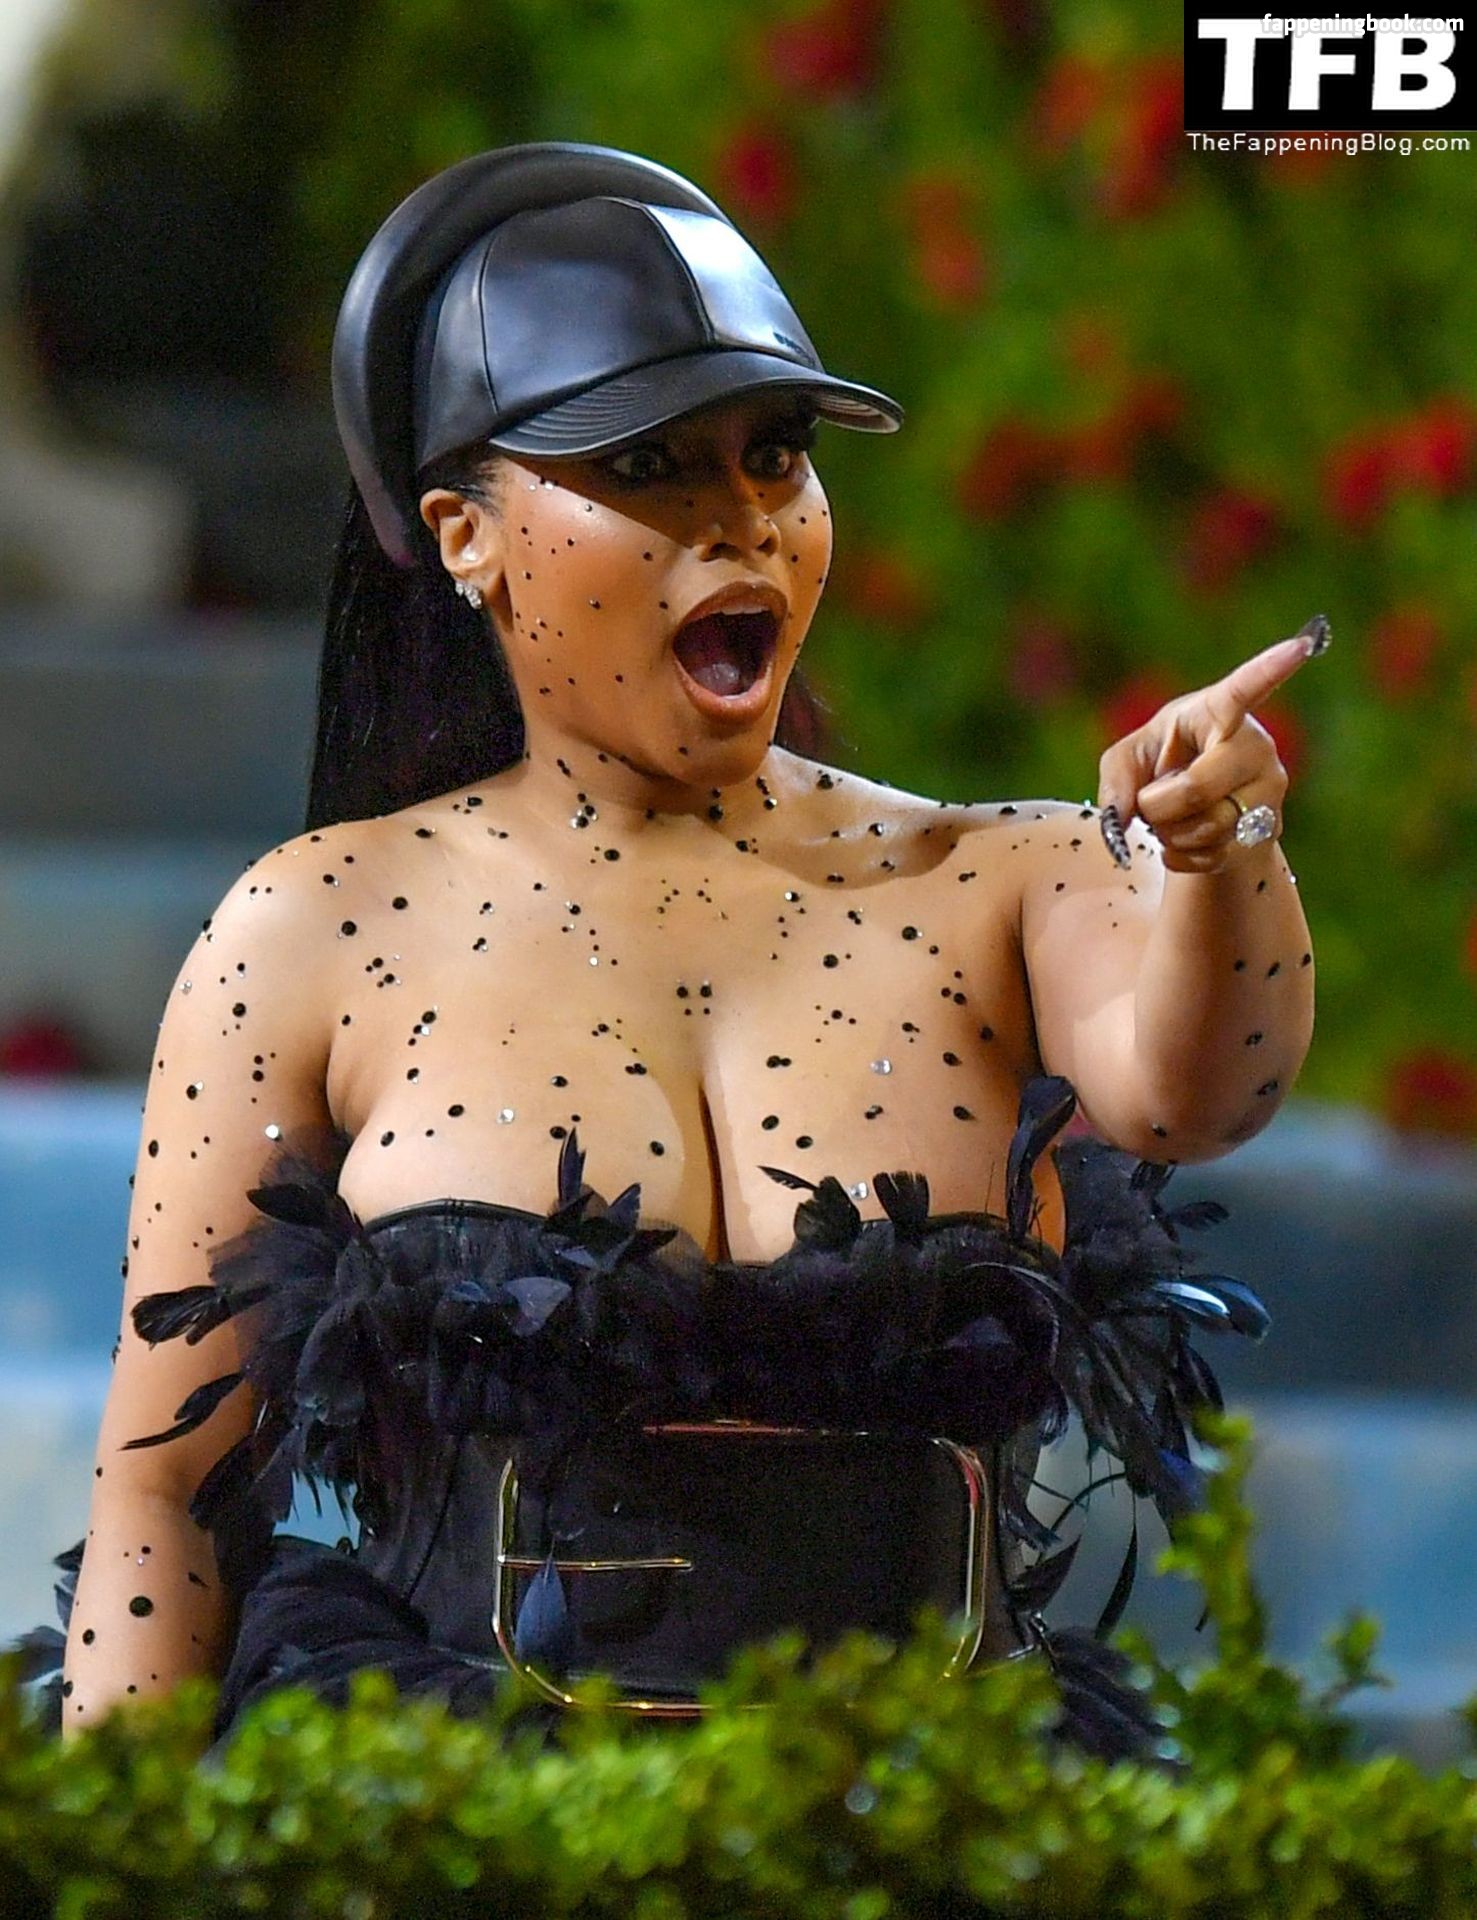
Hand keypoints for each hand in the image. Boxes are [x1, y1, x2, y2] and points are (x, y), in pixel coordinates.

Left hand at [1096, 615, 1328, 874]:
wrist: (1195, 815)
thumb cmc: (1159, 767)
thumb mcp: (1127, 760)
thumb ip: (1116, 780)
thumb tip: (1121, 819)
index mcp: (1218, 712)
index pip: (1244, 689)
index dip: (1270, 668)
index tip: (1300, 644)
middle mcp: (1254, 746)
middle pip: (1199, 788)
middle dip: (1159, 806)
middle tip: (1151, 803)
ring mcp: (1268, 789)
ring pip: (1210, 827)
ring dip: (1171, 833)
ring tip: (1171, 819)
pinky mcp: (1268, 828)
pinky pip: (1216, 854)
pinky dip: (1182, 856)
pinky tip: (1182, 840)